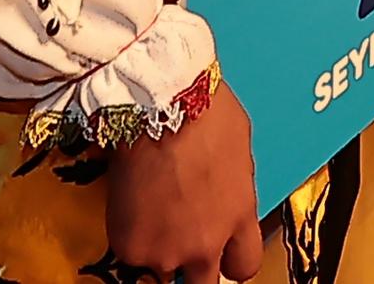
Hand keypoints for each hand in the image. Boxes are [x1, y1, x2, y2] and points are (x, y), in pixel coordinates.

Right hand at [101, 93, 264, 281]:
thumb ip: (232, 188)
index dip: (230, 259)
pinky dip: (129, 235)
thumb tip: (222, 192)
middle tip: (180, 242)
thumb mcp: (238, 151)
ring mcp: (166, 251)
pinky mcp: (130, 247)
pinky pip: (131, 254)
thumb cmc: (204, 113)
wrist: (158, 106)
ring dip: (159, 249)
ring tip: (151, 211)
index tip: (220, 251)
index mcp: (239, 218)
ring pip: (162, 270)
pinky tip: (131, 203)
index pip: (244, 267)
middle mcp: (206, 244)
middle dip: (194, 270)